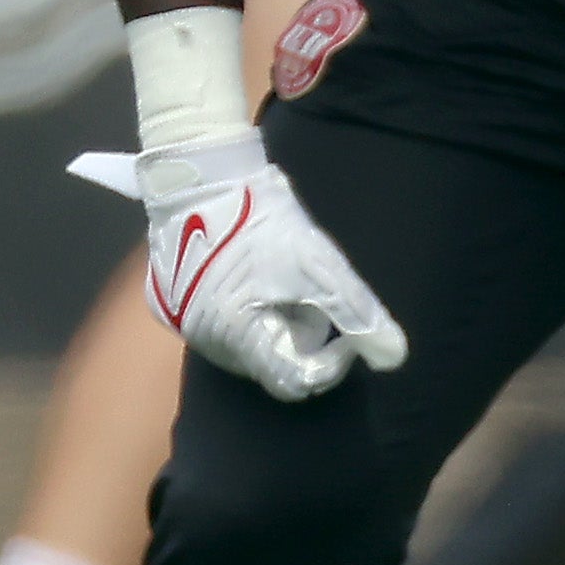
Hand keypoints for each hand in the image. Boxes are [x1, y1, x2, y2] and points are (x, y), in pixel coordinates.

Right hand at [70, 129, 406, 400]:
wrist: (203, 183)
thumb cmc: (266, 224)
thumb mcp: (322, 266)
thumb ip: (358, 314)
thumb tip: (394, 359)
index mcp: (239, 335)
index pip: (295, 381)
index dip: (332, 363)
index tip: (347, 334)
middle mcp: (206, 341)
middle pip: (273, 364)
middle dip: (302, 337)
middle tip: (311, 297)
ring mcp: (183, 325)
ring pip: (249, 348)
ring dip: (276, 327)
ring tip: (282, 285)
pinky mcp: (171, 308)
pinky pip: (223, 328)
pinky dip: (248, 315)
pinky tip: (255, 280)